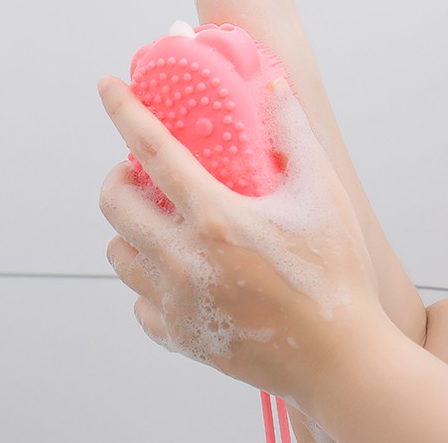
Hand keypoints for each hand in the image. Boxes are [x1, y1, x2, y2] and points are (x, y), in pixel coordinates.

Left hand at [98, 76, 380, 400]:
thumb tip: (276, 88)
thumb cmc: (335, 276)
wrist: (340, 361)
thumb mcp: (322, 193)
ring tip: (156, 221)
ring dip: (128, 229)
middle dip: (118, 178)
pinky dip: (147, 281)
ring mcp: (179, 303)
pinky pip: (140, 304)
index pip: (155, 150)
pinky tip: (175, 272)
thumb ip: (294, 133)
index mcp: (217, 218)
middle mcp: (186, 261)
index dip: (125, 112)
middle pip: (116, 205)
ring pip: (119, 255)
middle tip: (139, 172)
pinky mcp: (183, 337)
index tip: (107, 86)